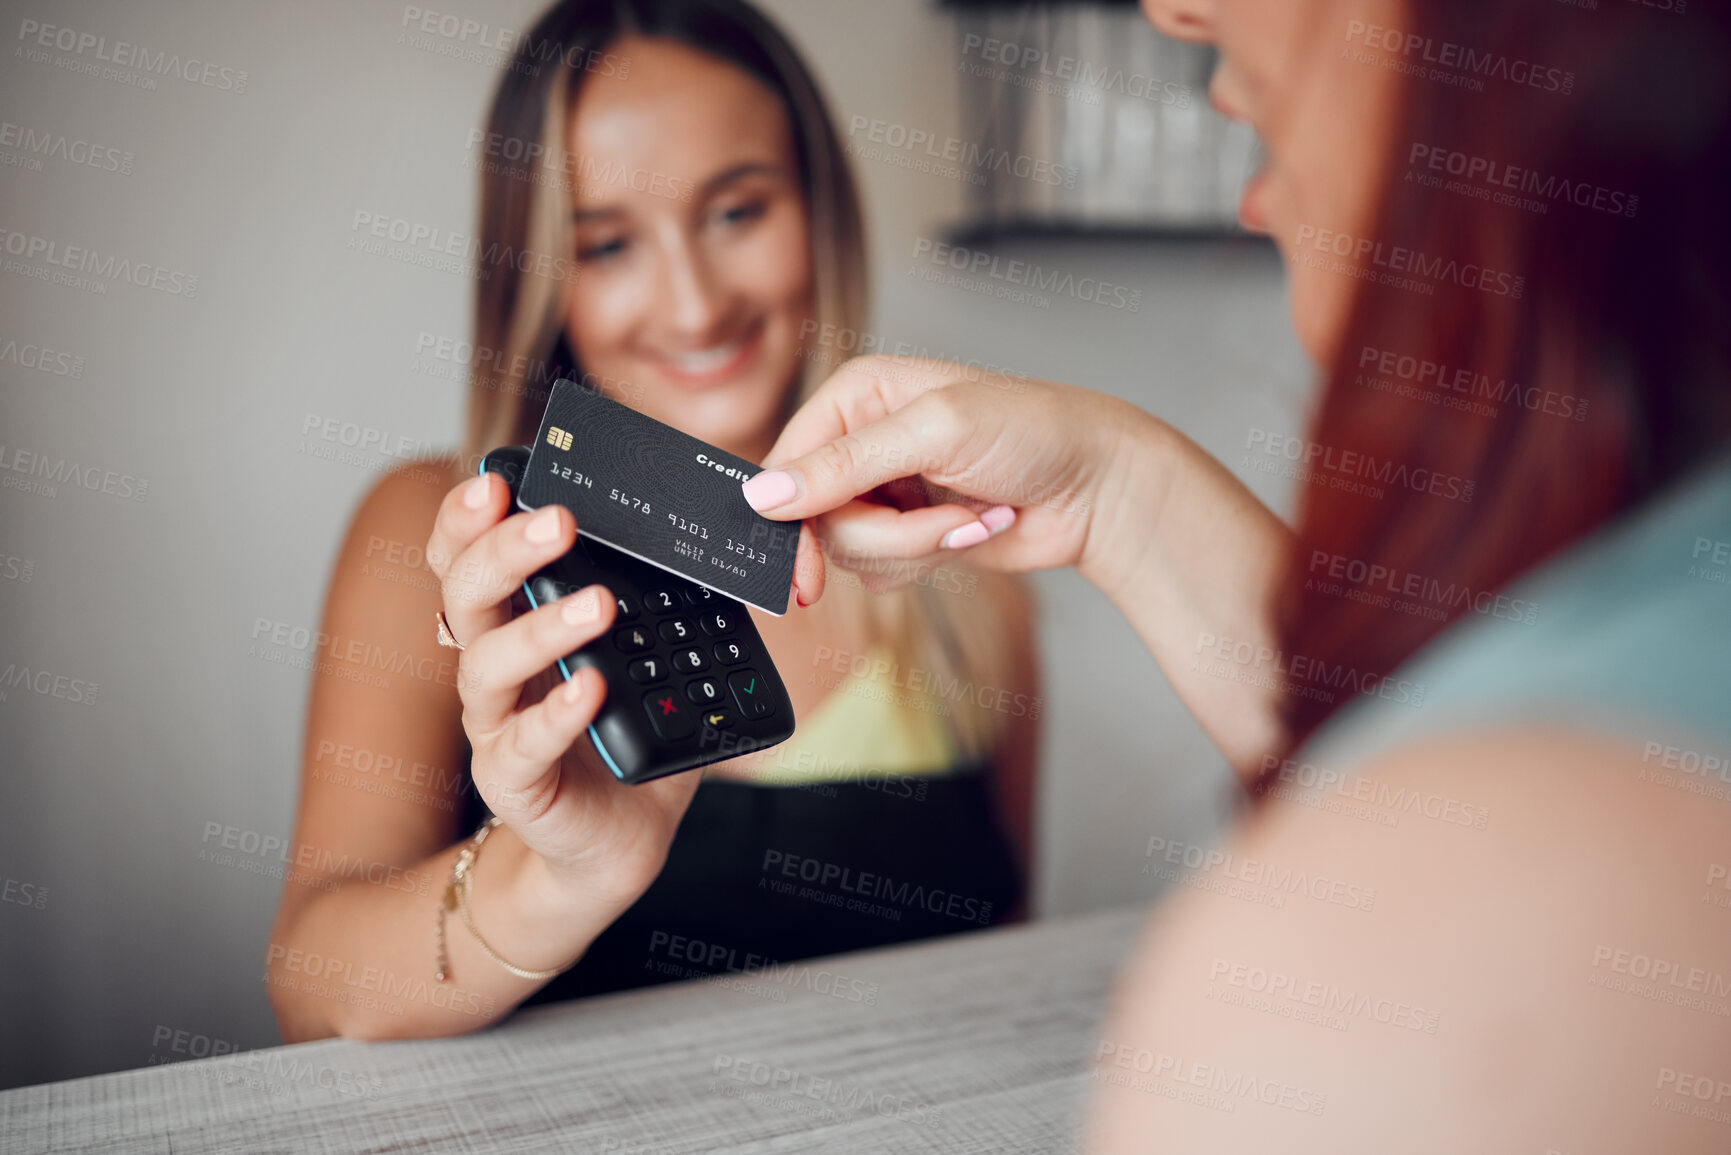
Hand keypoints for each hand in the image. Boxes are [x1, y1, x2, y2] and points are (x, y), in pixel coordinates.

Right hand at [426, 473, 698, 907]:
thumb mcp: (654, 652)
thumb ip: (671, 599)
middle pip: (466, 593)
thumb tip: (728, 537)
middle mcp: (493, 665)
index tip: (497, 480)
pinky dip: (555, 713)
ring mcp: (496, 724)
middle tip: (557, 521)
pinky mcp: (514, 780)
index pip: (466, 555)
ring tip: (599, 606)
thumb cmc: (630, 731)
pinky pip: (521, 744)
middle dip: (505, 550)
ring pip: (487, 665)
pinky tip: (589, 689)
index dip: (468, 517)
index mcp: (515, 620)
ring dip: (542, 629)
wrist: (617, 838)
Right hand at [743, 356, 1142, 602]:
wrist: (1099, 487)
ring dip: (916, 547)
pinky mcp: (910, 534)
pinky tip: (973, 528)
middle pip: (815, 519)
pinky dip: (929, 560)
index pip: (786, 465)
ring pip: (849, 551)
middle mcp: (863, 442)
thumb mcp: (934, 432)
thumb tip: (765, 495)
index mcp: (857, 396)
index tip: (803, 568)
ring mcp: (886, 491)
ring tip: (969, 516)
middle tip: (937, 526)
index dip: (790, 518)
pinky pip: (881, 571)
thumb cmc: (1036, 432)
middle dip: (883, 534)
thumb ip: (845, 465)